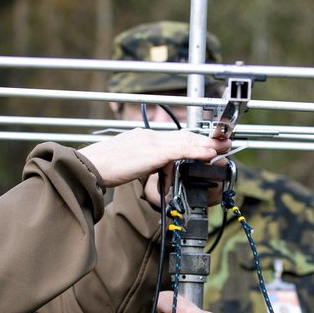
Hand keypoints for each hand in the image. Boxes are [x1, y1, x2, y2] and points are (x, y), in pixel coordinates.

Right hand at [79, 127, 229, 188]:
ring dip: (207, 145)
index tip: (209, 144)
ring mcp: (151, 143)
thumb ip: (146, 167)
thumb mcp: (129, 165)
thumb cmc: (103, 169)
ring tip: (224, 147)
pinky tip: (210, 153)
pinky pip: (180, 150)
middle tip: (225, 143)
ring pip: (185, 141)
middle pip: (184, 136)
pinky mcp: (152, 153)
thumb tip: (160, 176)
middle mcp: (149, 137)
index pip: (175, 138)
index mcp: (143, 139)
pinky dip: (197, 151)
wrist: (88, 167)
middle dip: (205, 140)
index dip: (194, 140)